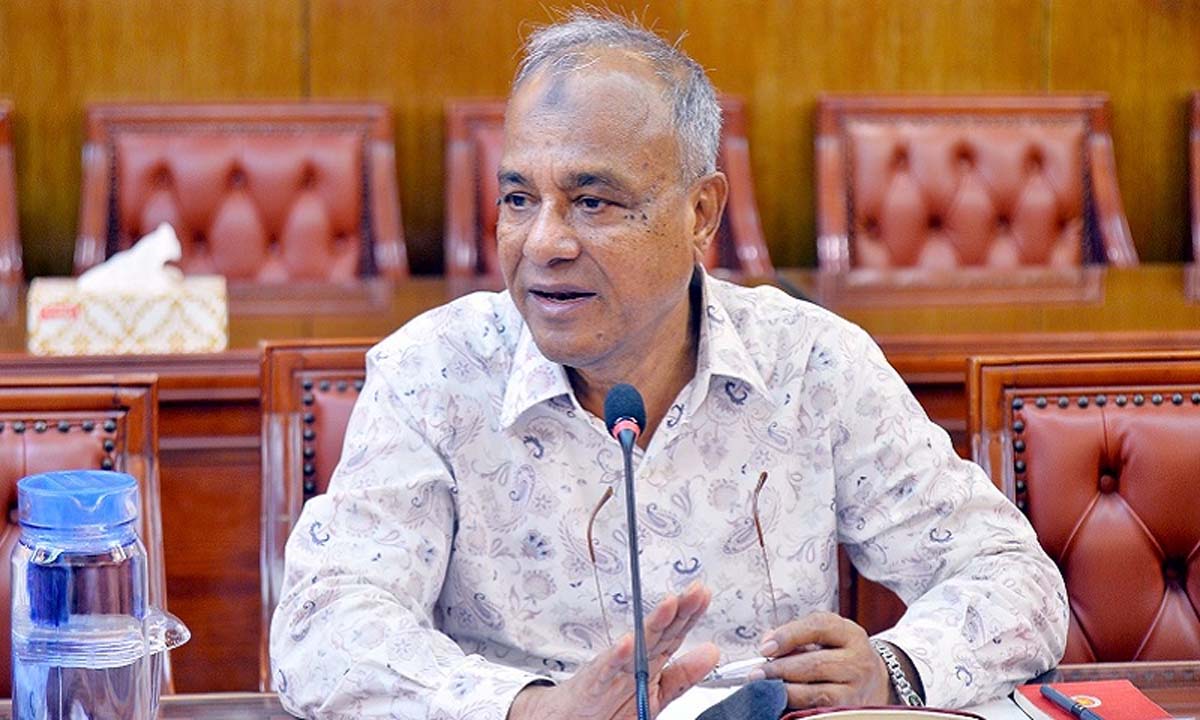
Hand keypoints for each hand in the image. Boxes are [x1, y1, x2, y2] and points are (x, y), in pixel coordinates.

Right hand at [508, 582, 718, 719]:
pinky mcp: (593, 685)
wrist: (566, 718)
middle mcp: (631, 661)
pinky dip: (616, 656)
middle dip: (678, 610)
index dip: (690, 615)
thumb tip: (713, 651)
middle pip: (659, 633)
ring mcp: (612, 671)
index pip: (673, 635)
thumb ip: (684, 674)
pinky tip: (627, 643)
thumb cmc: (608, 704)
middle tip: (696, 591)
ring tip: (670, 605)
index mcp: (648, 662)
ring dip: (652, 624)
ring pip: (636, 645)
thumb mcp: (656, 691)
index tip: (704, 595)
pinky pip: (605, 670)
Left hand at [752, 611, 889, 708]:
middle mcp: (858, 661)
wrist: (874, 681)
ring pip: (818, 692)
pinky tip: (783, 702)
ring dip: (787, 691)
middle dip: (780, 669)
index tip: (766, 647)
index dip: (789, 636)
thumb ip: (796, 635)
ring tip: (767, 688)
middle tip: (757, 674)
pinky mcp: (850, 711)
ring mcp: (856, 689)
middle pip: (815, 664)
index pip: (819, 627)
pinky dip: (798, 706)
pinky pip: (820, 709)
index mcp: (850, 634)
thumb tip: (768, 641)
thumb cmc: (841, 654)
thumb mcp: (826, 636)